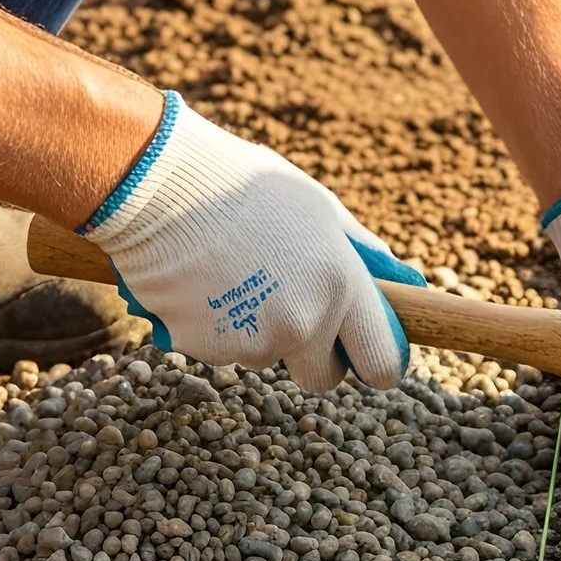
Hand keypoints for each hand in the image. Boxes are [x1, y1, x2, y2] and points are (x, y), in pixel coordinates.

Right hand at [82, 93, 422, 390]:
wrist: (155, 181)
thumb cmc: (243, 187)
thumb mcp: (320, 208)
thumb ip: (363, 254)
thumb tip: (405, 284)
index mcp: (342, 288)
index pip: (383, 365)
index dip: (375, 365)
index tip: (364, 354)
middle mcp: (304, 322)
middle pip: (323, 378)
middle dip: (314, 357)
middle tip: (291, 313)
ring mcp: (252, 339)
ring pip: (267, 359)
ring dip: (257, 331)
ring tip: (233, 275)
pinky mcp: (204, 348)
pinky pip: (221, 351)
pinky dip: (214, 328)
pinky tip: (202, 284)